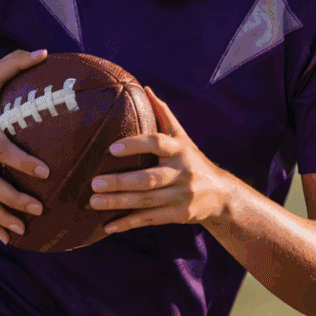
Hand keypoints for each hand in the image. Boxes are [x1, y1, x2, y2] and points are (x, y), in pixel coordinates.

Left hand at [88, 86, 230, 233]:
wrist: (222, 195)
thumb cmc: (193, 161)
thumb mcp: (183, 138)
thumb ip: (164, 115)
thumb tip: (145, 89)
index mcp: (180, 150)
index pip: (157, 143)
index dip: (135, 145)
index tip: (112, 148)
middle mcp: (182, 172)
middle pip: (148, 179)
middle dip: (120, 182)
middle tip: (94, 183)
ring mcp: (181, 196)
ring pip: (146, 201)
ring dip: (118, 203)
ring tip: (94, 201)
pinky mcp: (179, 215)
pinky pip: (150, 219)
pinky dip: (128, 223)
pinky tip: (108, 226)